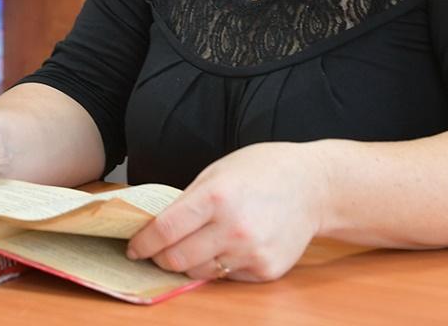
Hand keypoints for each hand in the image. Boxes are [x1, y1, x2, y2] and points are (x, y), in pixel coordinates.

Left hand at [126, 142, 329, 282]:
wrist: (314, 186)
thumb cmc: (262, 171)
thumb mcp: (217, 172)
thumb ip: (188, 201)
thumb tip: (156, 227)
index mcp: (215, 198)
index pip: (164, 231)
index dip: (142, 244)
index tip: (134, 248)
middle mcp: (233, 228)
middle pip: (177, 259)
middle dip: (160, 258)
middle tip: (156, 252)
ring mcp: (251, 252)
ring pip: (200, 273)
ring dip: (187, 265)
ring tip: (189, 250)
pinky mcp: (266, 269)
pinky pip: (228, 277)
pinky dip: (219, 266)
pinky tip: (226, 248)